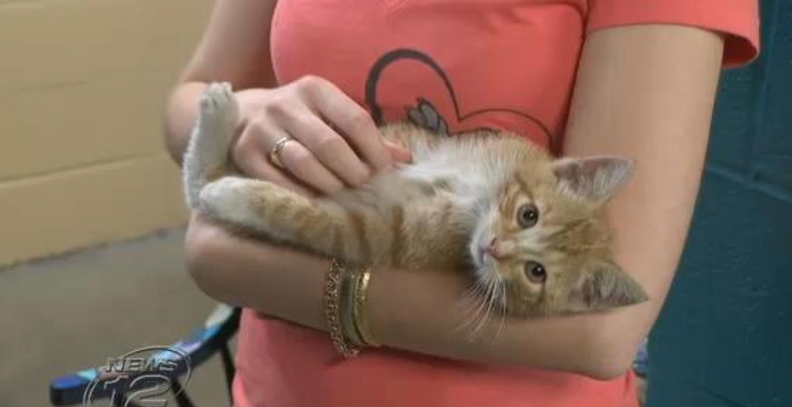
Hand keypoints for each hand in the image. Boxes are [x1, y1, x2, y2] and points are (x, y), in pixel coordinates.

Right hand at [230, 76, 411, 196]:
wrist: (240, 115)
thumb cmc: (300, 119)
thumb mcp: (330, 116)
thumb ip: (366, 136)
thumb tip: (404, 159)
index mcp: (315, 88)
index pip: (356, 119)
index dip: (375, 150)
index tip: (384, 171)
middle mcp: (286, 104)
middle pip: (331, 145)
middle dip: (354, 171)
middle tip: (363, 187)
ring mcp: (261, 128)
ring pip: (304, 163)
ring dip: (330, 184)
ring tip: (341, 193)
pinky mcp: (244, 153)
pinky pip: (278, 181)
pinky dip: (301, 194)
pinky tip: (315, 200)